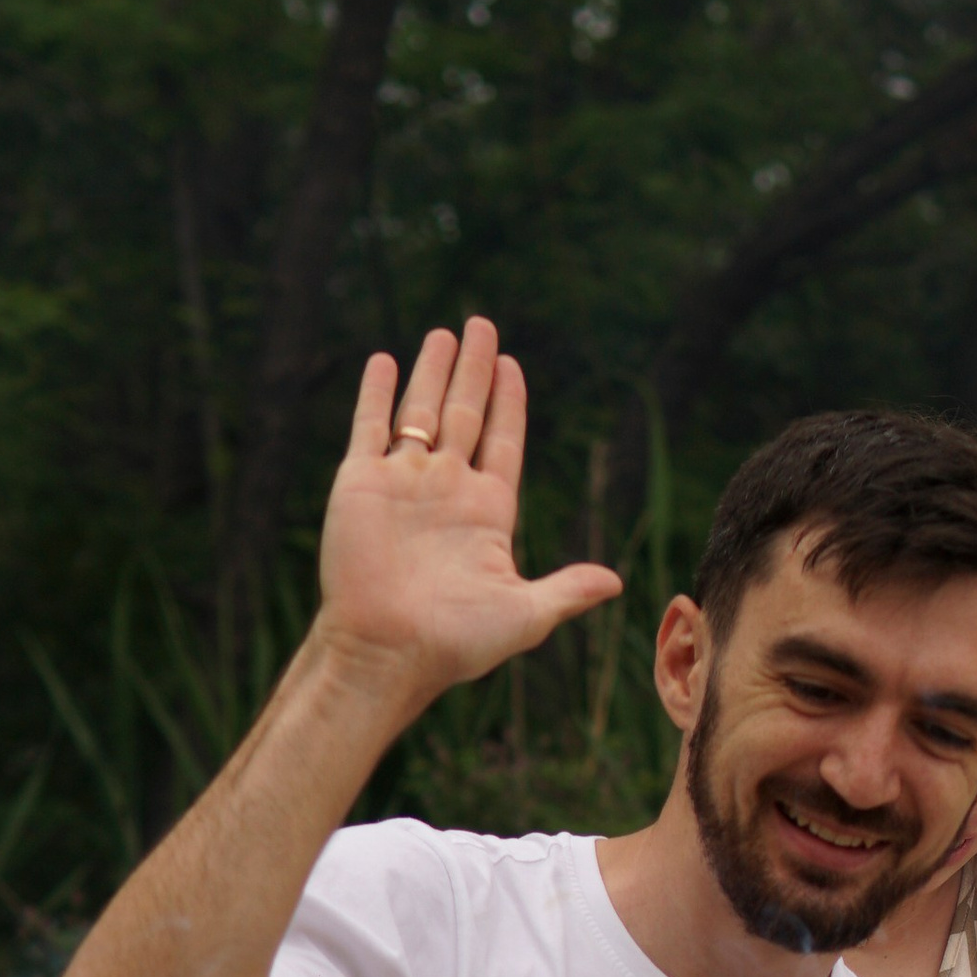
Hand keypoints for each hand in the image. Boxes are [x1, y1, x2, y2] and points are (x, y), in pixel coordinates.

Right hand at [315, 318, 620, 706]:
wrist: (386, 651)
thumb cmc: (454, 643)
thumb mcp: (525, 615)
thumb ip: (566, 591)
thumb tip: (615, 583)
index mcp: (487, 512)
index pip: (503, 442)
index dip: (509, 403)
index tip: (512, 366)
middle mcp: (446, 491)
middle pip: (466, 414)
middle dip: (475, 371)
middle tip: (483, 325)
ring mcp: (403, 484)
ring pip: (421, 412)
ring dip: (432, 372)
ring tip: (445, 333)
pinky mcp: (361, 483)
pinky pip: (370, 426)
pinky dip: (376, 394)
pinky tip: (384, 361)